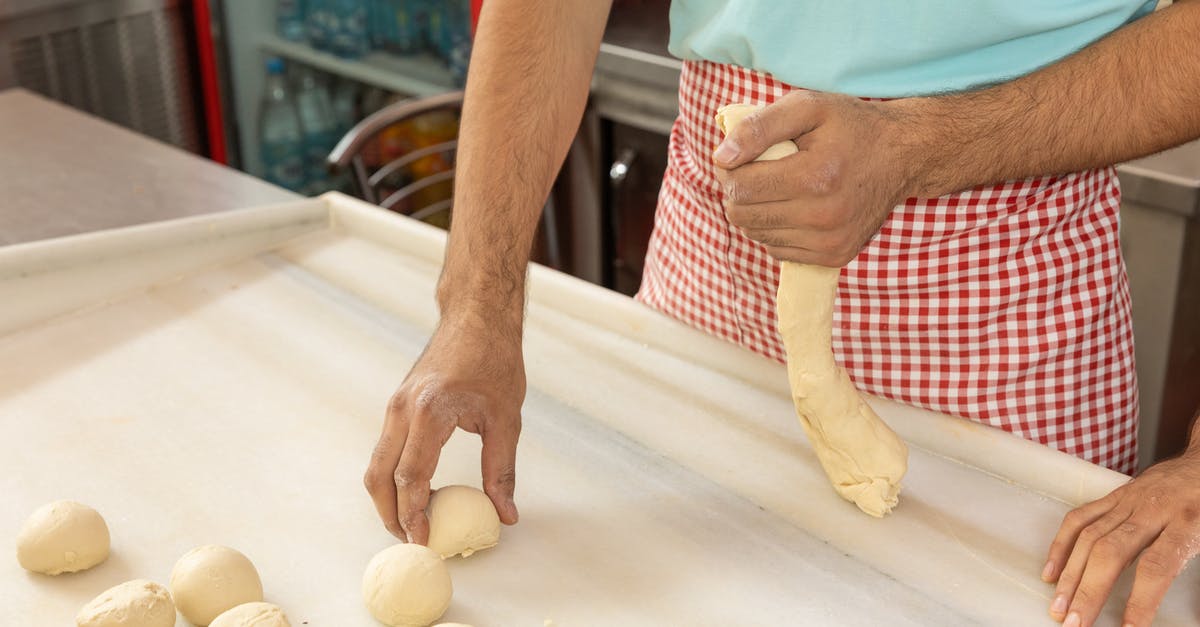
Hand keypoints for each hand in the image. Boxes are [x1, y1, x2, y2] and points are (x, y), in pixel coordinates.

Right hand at [363, 314, 523, 542]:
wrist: (477, 318)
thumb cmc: (494, 360)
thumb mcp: (506, 419)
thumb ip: (502, 470)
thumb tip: (506, 514)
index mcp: (429, 412)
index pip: (411, 477)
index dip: (414, 515)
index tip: (424, 541)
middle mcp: (403, 410)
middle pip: (379, 476)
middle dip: (391, 515)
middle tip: (412, 541)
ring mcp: (395, 406)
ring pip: (377, 464)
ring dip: (389, 497)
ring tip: (414, 522)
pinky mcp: (397, 404)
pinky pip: (385, 449)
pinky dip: (393, 476)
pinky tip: (417, 491)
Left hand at [712, 91, 920, 266]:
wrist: (903, 155)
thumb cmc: (851, 126)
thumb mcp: (807, 107)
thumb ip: (758, 127)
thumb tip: (721, 158)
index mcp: (815, 177)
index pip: (739, 187)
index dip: (729, 170)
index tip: (738, 157)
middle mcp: (823, 217)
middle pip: (743, 215)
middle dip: (738, 192)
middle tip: (754, 171)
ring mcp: (830, 242)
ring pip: (757, 235)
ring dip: (756, 211)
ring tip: (777, 186)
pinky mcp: (835, 256)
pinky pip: (778, 251)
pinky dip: (775, 230)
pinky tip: (792, 207)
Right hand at [1042, 444, 1199, 625]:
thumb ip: (1190, 556)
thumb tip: (1174, 601)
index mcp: (1186, 522)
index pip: (1157, 566)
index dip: (1141, 600)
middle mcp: (1151, 511)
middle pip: (1111, 553)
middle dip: (1089, 591)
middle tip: (1074, 623)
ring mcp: (1128, 502)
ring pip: (1090, 538)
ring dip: (1071, 575)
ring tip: (1059, 606)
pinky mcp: (1113, 496)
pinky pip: (1081, 518)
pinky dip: (1062, 545)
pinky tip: (1053, 572)